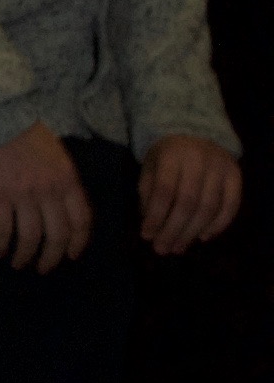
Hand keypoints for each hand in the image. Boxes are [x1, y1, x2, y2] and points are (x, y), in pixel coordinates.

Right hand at [0, 121, 90, 271]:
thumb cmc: (25, 133)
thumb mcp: (56, 155)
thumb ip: (62, 181)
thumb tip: (60, 206)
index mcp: (68, 181)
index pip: (81, 220)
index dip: (78, 243)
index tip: (72, 256)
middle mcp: (49, 192)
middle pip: (58, 235)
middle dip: (52, 257)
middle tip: (43, 268)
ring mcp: (23, 195)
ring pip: (30, 236)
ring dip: (25, 255)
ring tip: (18, 264)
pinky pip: (1, 228)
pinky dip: (0, 244)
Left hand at [140, 133, 244, 254]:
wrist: (196, 133)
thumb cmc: (167, 157)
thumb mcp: (150, 168)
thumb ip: (149, 194)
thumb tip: (151, 227)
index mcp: (173, 156)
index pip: (165, 191)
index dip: (156, 216)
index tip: (146, 236)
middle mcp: (199, 161)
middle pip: (188, 203)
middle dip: (174, 230)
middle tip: (163, 249)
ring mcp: (221, 168)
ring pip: (210, 207)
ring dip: (193, 232)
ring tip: (178, 247)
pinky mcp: (236, 176)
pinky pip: (231, 205)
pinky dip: (219, 225)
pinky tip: (203, 237)